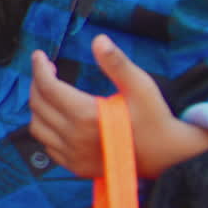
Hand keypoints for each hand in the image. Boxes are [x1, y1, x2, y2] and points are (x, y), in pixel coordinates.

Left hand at [29, 34, 207, 178]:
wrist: (169, 157)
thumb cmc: (156, 119)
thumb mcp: (141, 86)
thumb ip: (117, 63)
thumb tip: (99, 40)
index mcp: (86, 117)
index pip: (48, 87)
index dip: (40, 68)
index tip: (39, 55)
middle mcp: (74, 138)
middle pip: (38, 105)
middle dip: (37, 83)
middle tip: (47, 70)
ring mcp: (73, 156)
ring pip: (37, 127)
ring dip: (38, 106)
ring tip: (50, 91)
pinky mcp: (76, 167)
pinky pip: (47, 146)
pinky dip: (46, 128)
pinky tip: (58, 117)